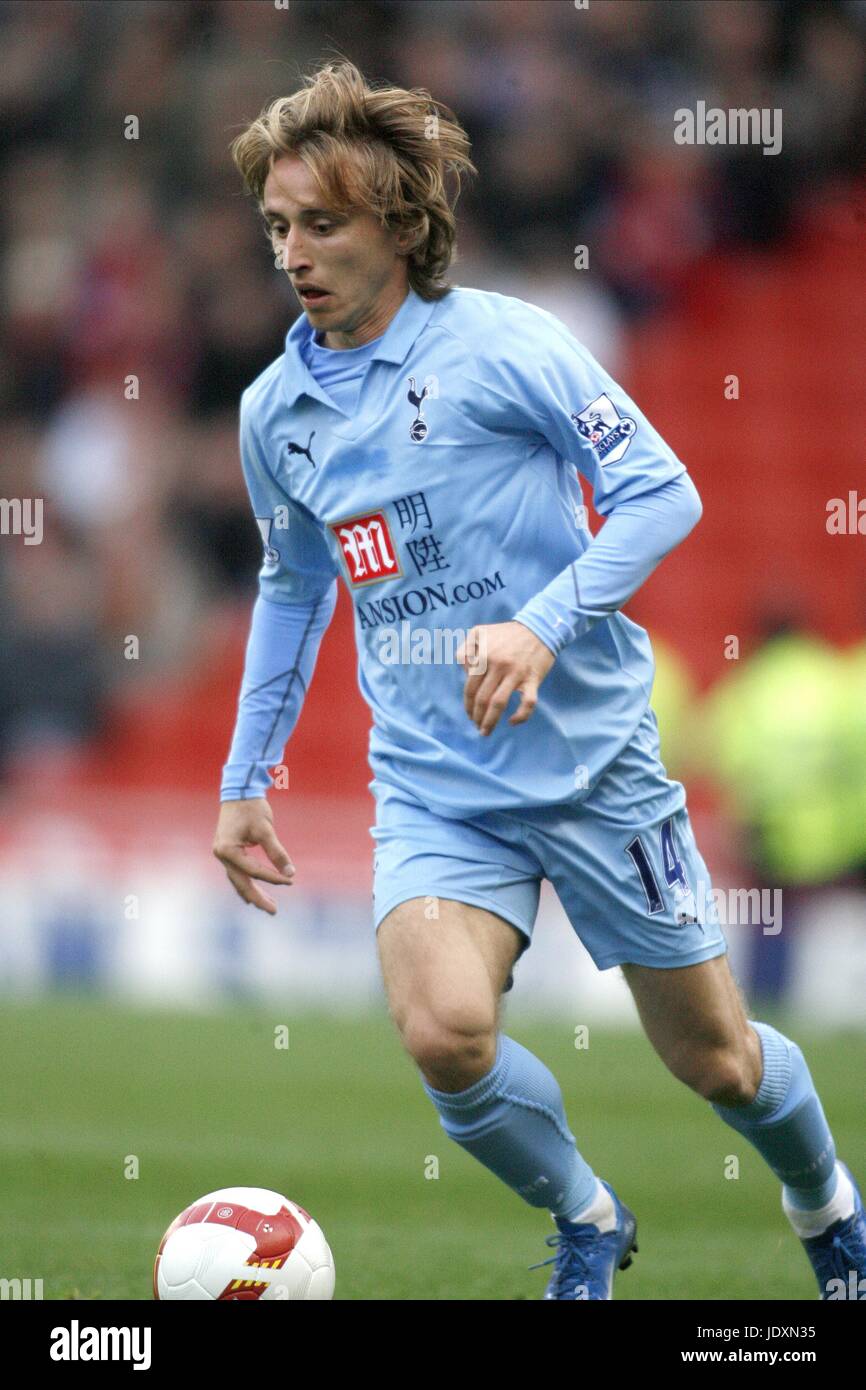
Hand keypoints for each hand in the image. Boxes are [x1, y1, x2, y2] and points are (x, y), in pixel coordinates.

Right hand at [213, 798, 294, 913]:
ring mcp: (222, 854)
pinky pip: (237, 872)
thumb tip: (291, 873)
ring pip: (238, 880)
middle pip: (241, 882)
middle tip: (274, 911)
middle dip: (258, 897)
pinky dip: (246, 882)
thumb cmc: (252, 808)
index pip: (254, 870)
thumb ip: (277, 852)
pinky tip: (253, 894)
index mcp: (228, 850)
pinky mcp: (227, 851)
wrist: (239, 791)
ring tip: (268, 905)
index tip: (291, 880)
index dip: (273, 877)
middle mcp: (221, 855)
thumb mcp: (266, 830)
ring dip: (252, 892)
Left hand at [457, 621, 555, 736]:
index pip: (470, 688)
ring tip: (486, 731)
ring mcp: (516, 673)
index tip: (470, 715)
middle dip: (477, 717)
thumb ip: (464, 649)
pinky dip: (521, 716)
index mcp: (484, 656)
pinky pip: (528, 703)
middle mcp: (498, 666)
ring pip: (499, 704)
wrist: (539, 627)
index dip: (468, 705)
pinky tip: (513, 722)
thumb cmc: (507, 632)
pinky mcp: (533, 679)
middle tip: (477, 726)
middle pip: (482, 699)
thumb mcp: (478, 632)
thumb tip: (465, 672)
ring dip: (490, 721)